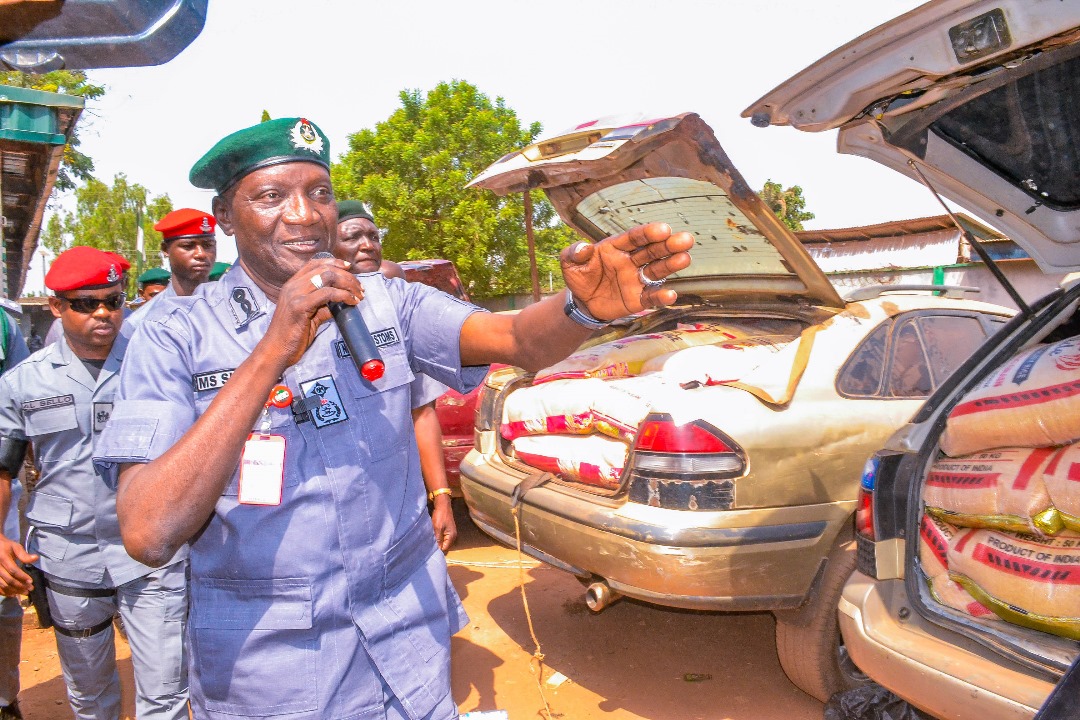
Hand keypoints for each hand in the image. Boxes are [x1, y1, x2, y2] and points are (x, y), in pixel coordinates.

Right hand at [0, 535, 37, 596]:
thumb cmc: (6, 546)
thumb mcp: (15, 547)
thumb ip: (24, 555)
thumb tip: (36, 558)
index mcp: (3, 558)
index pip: (13, 570)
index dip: (22, 577)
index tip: (31, 581)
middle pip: (8, 580)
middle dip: (20, 586)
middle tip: (30, 589)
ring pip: (3, 585)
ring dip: (14, 591)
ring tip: (24, 592)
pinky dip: (5, 592)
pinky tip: (13, 594)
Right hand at [261, 256, 365, 370]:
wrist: (276, 350)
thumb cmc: (293, 335)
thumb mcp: (310, 315)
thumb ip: (323, 306)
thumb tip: (342, 302)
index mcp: (292, 285)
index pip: (314, 264)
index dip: (334, 262)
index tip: (349, 268)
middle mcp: (292, 286)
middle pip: (324, 269)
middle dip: (347, 276)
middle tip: (360, 288)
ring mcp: (295, 294)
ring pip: (327, 277)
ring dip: (348, 284)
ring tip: (359, 295)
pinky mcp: (300, 306)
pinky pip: (327, 294)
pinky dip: (343, 295)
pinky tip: (352, 302)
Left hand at [431, 496, 456, 551]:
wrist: (443, 505)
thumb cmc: (440, 516)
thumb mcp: (437, 528)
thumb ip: (438, 539)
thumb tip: (437, 550)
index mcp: (451, 536)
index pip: (445, 548)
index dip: (438, 550)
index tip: (429, 550)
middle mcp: (453, 536)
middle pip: (445, 546)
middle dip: (438, 546)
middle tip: (428, 547)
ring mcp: (451, 533)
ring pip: (443, 541)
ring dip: (438, 542)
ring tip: (430, 542)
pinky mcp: (447, 530)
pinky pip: (443, 537)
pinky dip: (438, 538)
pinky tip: (433, 537)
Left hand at [560, 222, 693, 320]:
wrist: (582, 301)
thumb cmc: (579, 275)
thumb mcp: (569, 262)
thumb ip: (574, 252)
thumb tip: (583, 248)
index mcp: (616, 246)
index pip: (635, 238)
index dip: (648, 233)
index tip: (664, 229)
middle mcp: (631, 260)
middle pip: (652, 251)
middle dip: (668, 245)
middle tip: (685, 239)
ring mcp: (637, 279)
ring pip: (657, 270)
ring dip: (671, 265)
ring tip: (685, 258)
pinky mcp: (638, 299)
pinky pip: (651, 297)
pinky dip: (661, 297)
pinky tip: (671, 295)